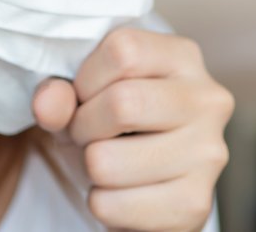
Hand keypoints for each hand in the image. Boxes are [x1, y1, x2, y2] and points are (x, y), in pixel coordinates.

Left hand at [31, 27, 234, 230]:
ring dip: (88, 167)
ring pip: (107, 161)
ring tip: (104, 162)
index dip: (86, 78)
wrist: (146, 187)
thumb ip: (61, 92)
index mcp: (184, 58)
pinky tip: (120, 192)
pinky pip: (111, 205)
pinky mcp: (195, 203)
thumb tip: (48, 103)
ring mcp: (208, 153)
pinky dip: (100, 203)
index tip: (85, 96)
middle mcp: (207, 100)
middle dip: (83, 125)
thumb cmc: (115, 128)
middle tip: (86, 134)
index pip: (124, 50)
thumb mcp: (84, 98)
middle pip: (122, 103)